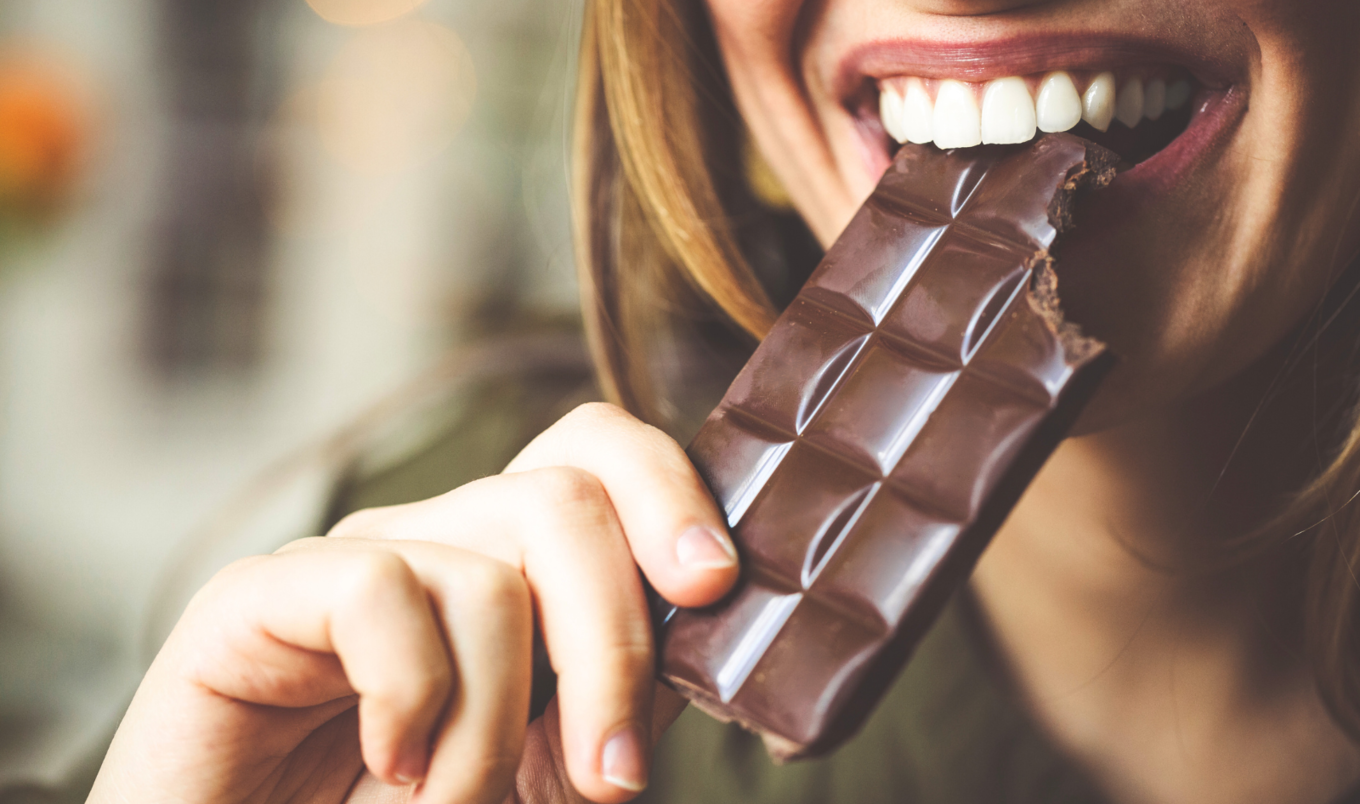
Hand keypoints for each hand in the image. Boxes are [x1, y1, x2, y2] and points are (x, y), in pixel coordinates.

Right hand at [88, 404, 738, 803]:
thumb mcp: (544, 766)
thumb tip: (712, 641)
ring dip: (499, 724)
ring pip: (488, 570)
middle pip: (563, 498)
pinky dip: (411, 699)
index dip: (668, 490)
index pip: (593, 452)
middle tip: (614, 776)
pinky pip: (377, 590)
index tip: (715, 586)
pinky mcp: (256, 597)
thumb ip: (616, 698)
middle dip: (614, 644)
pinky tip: (388, 765)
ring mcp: (345, 563)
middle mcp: (431, 541)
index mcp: (504, 561)